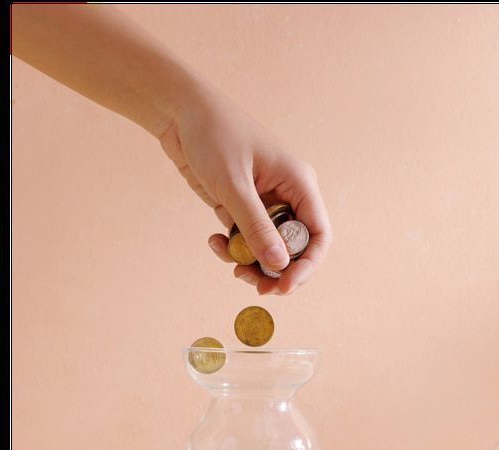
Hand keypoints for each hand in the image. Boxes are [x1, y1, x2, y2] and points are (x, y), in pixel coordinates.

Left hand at [159, 82, 331, 294]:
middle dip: (277, 271)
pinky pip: (246, 241)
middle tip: (255, 286)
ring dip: (252, 264)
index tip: (284, 286)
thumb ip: (256, 226)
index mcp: (299, 184)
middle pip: (295, 249)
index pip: (318, 236)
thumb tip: (280, 266)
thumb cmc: (213, 136)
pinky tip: (213, 241)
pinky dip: (233, 249)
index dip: (307, 266)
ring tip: (230, 265)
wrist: (180, 113)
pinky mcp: (242, 208)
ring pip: (269, 249)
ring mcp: (265, 204)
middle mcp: (288, 196)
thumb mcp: (234, 185)